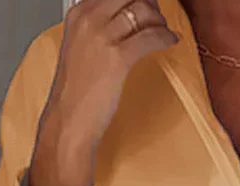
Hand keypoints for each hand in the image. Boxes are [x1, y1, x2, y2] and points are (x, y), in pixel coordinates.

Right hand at [27, 0, 179, 185]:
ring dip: (159, 20)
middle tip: (157, 16)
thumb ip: (97, 27)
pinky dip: (165, 37)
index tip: (144, 5)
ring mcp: (102, 36)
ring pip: (142, 10)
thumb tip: (121, 18)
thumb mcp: (81, 47)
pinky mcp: (117, 57)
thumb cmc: (76, 91)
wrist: (69, 120)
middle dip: (149, 4)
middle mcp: (89, 18)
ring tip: (163, 30)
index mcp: (78, 13)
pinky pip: (150, 36)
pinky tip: (170, 41)